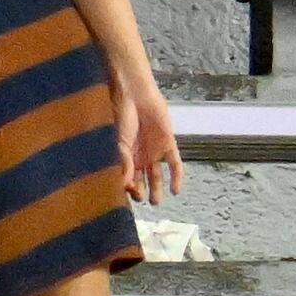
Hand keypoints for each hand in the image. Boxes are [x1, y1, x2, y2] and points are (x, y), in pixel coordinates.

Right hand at [111, 67, 185, 203]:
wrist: (134, 94)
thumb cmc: (120, 114)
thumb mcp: (119, 142)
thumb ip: (124, 163)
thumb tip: (124, 184)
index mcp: (123, 154)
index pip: (125, 176)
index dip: (126, 186)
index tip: (126, 194)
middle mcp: (138, 155)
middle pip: (140, 178)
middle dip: (139, 191)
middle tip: (141, 200)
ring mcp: (154, 151)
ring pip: (156, 175)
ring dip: (156, 189)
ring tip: (155, 201)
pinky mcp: (168, 145)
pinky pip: (175, 165)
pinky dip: (176, 178)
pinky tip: (176, 190)